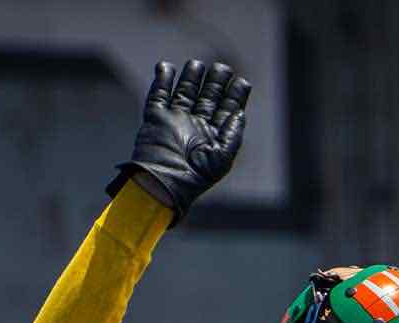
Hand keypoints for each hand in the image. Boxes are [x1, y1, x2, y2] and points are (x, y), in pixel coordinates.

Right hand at [107, 59, 249, 224]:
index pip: (226, 109)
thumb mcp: (222, 157)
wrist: (164, 182)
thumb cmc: (195, 175)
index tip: (242, 82)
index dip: (234, 95)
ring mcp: (175, 120)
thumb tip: (240, 112)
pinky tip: (166, 67)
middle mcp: (195, 125)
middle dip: (215, 82)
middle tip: (222, 67)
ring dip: (190, 77)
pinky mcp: (156, 118)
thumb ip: (232, 133)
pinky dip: (162, 80)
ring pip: (184, 92)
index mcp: (213, 136)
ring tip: (197, 64)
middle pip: (206, 97)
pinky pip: (158, 95)